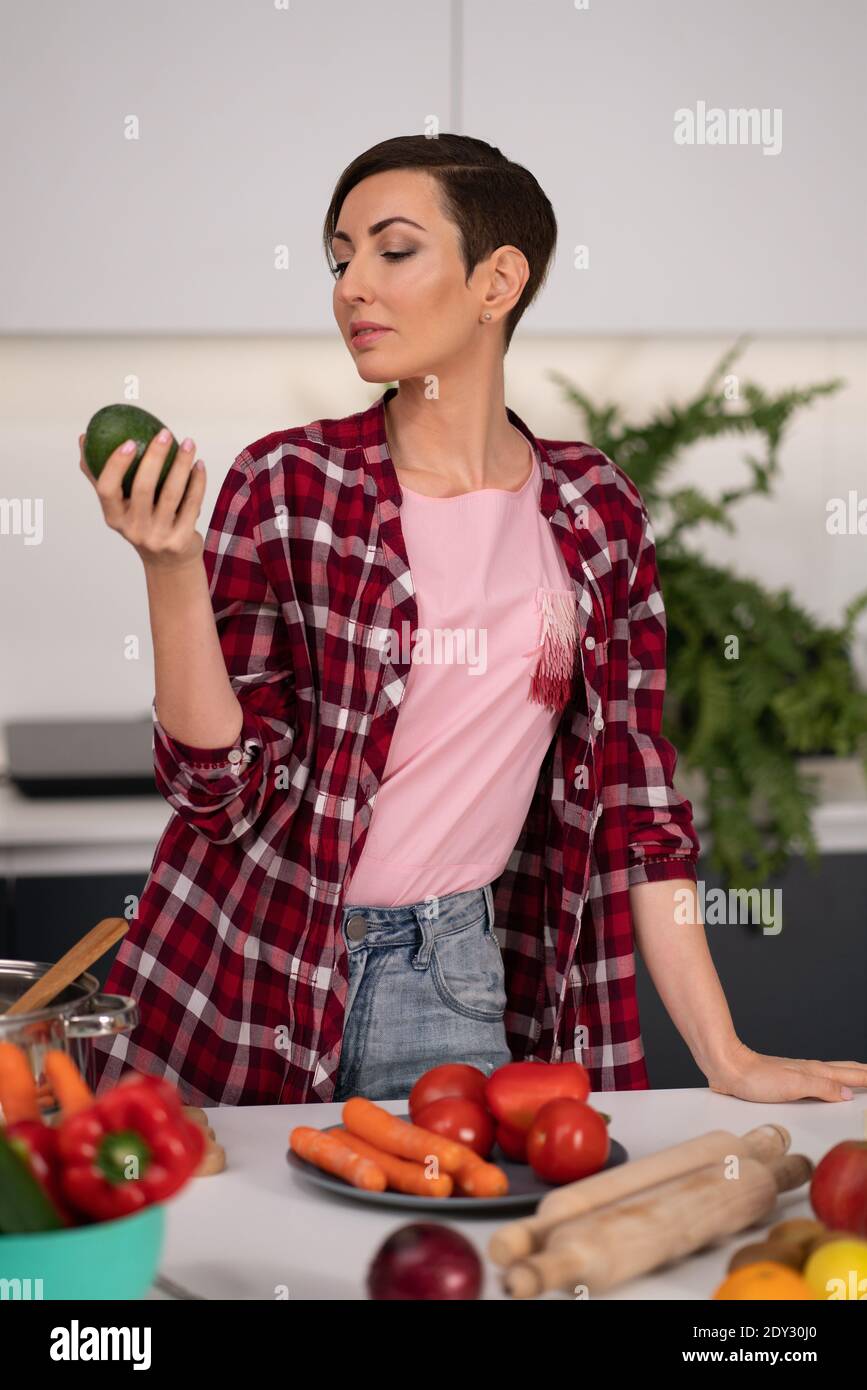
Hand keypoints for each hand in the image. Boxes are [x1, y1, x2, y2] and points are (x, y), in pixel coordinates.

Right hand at [79, 429, 205, 569]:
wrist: (169, 563)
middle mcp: (134, 529)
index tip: (129, 441)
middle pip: (143, 488)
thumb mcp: (119, 506)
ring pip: (172, 493)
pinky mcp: (181, 540)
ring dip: (182, 464)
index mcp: (114, 518)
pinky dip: (198, 482)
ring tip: (188, 443)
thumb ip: (102, 476)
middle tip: (165, 433)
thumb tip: (84, 439)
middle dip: (155, 456)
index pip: (107, 489)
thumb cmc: (142, 524)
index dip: (116, 465)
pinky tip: (199, 465)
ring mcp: (158, 537)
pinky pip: (191, 504)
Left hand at [705, 1039, 866, 1102]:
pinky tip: (825, 1085)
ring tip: (859, 1077)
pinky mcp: (786, 1081)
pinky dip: (830, 1081)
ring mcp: (798, 1074)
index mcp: (815, 1072)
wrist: (729, 1068)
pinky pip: (817, 1080)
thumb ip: (823, 1089)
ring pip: (831, 1073)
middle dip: (863, 1073)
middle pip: (843, 1071)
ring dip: (849, 1075)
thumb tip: (848, 1094)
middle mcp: (809, 1071)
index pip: (850, 1075)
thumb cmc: (757, 1078)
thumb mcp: (795, 1086)